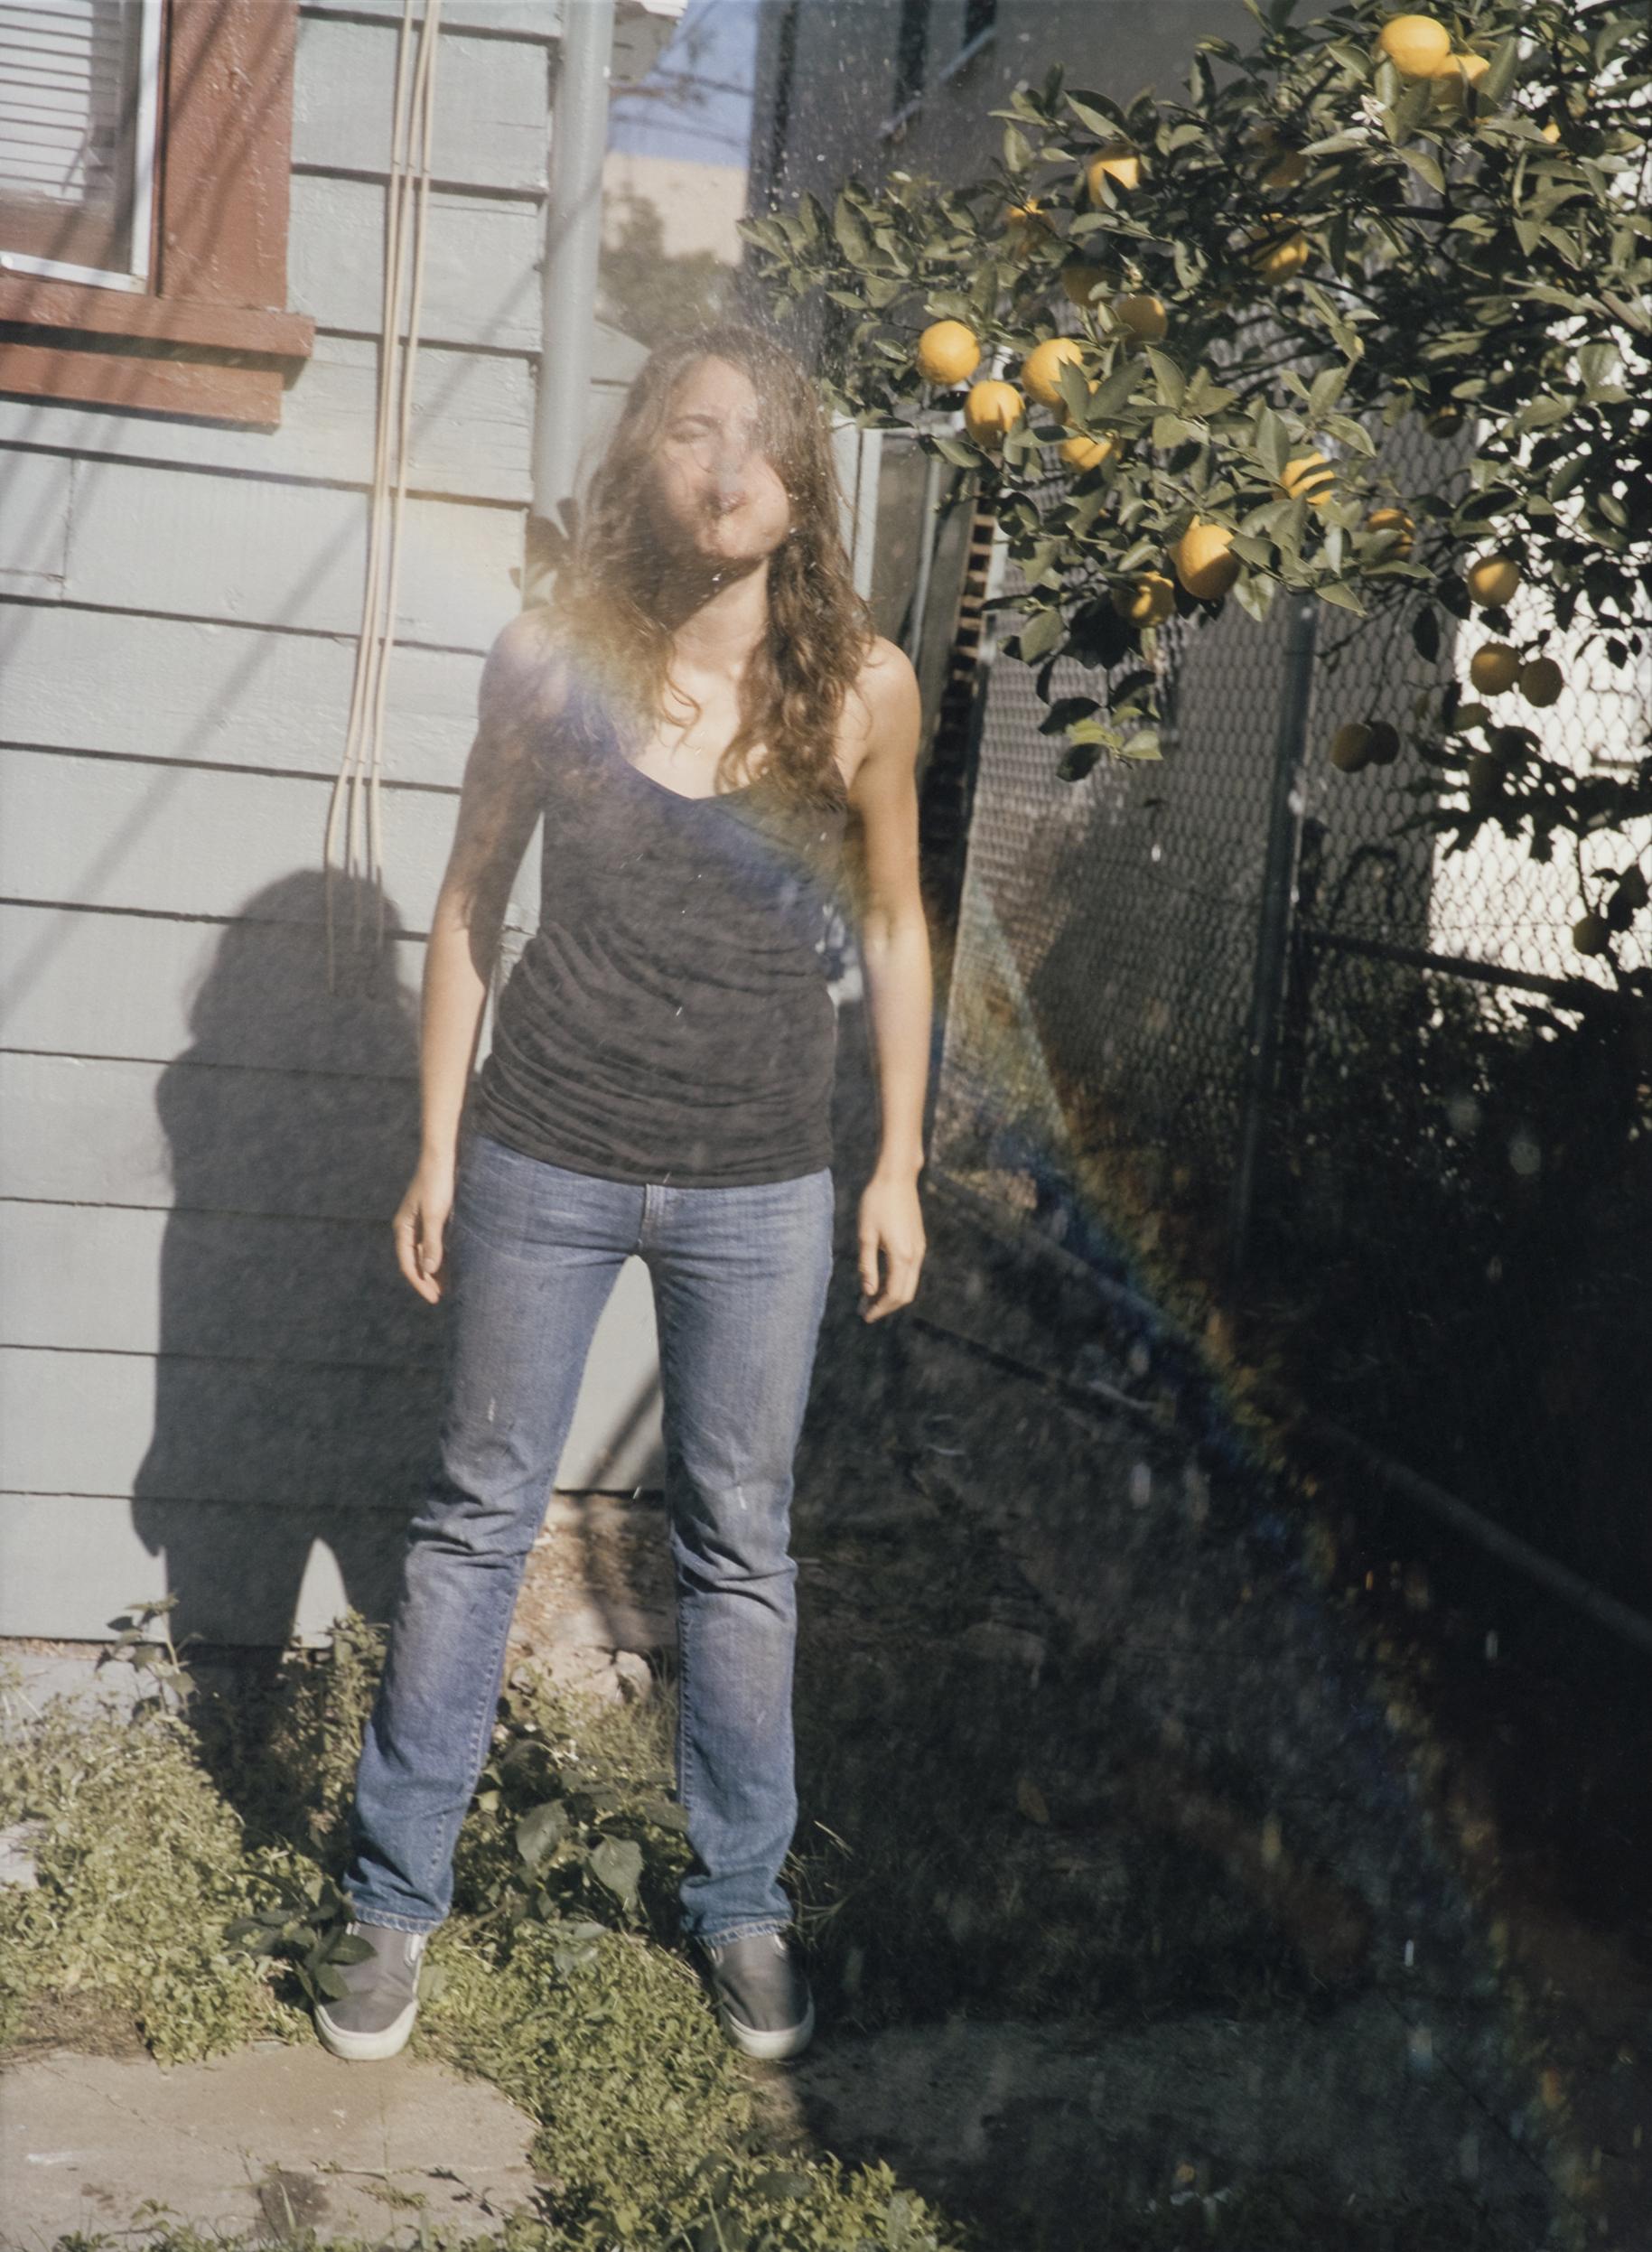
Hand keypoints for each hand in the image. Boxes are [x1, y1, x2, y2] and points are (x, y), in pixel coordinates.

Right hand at [393, 1155, 454, 1303]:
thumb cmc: (437, 1184)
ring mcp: (419, 1223)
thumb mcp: (435, 1216)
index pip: (408, 1264)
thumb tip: (429, 1270)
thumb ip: (432, 1243)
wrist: (442, 1158)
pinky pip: (433, 1244)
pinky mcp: (431, 1218)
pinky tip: (452, 1266)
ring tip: (448, 1287)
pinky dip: (441, 1257)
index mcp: (403, 1228)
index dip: (420, 1283)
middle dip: (427, 1280)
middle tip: (442, 1297)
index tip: (434, 1298)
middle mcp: (408, 1228)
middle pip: (415, 1261)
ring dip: (434, 1270)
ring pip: (425, 1254)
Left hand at [857, 1170, 925, 1321]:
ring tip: (870, 1297)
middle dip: (886, 1306)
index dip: (879, 1308)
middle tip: (865, 1310)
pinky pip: (910, 1270)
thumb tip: (868, 1293)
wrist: (896, 1177)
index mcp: (902, 1255)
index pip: (894, 1294)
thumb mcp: (865, 1235)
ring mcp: (919, 1248)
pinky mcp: (917, 1241)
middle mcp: (915, 1255)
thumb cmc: (876, 1203)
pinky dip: (897, 1281)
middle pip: (905, 1294)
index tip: (864, 1315)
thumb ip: (867, 1266)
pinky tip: (880, 1279)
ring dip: (891, 1294)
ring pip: (909, 1283)